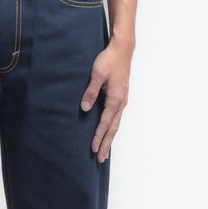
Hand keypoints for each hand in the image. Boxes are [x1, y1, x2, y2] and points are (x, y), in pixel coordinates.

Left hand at [79, 38, 132, 162]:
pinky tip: (108, 132)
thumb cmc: (109, 60)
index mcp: (116, 98)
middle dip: (106, 144)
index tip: (94, 148)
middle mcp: (121, 102)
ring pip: (115, 124)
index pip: (105, 122)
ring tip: (104, 151)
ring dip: (109, 138)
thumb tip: (85, 108)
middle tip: (101, 159)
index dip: (99, 136)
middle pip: (113, 128)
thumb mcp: (97, 75)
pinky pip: (116, 117)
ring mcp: (122, 100)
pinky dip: (112, 128)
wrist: (122, 49)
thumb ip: (91, 92)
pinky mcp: (121, 97)